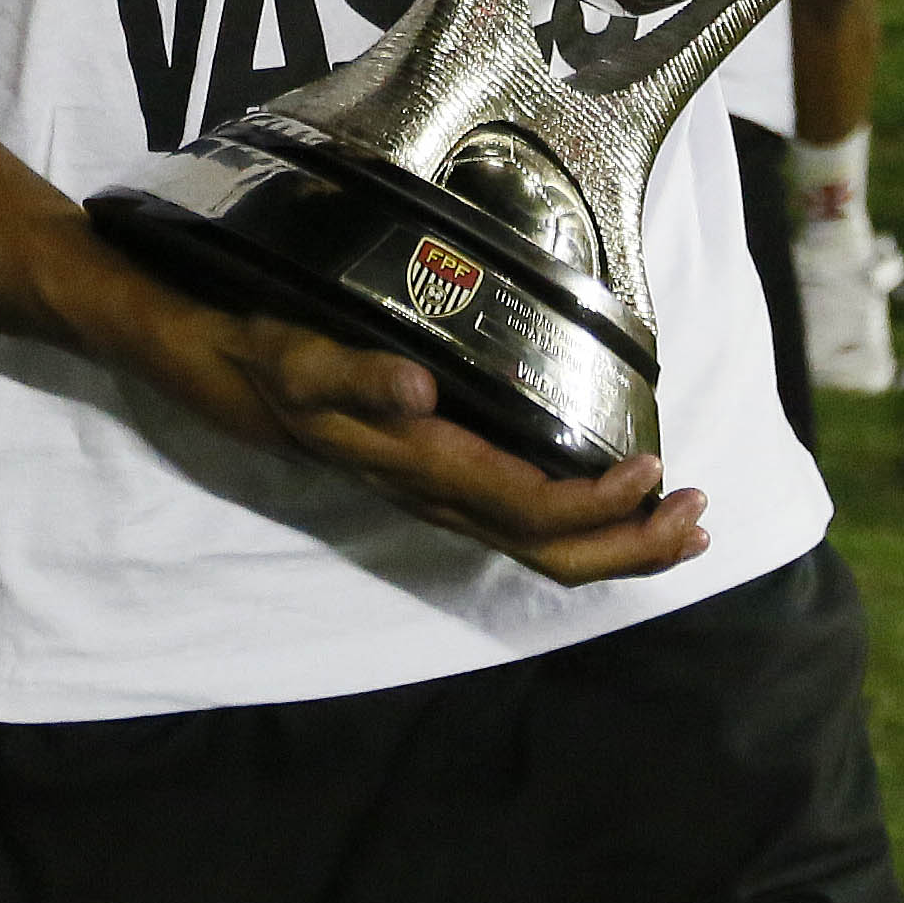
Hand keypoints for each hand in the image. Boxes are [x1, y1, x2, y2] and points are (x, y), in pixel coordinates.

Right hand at [112, 269, 706, 585]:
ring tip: (679, 519)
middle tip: (701, 516)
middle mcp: (428, 490)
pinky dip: (575, 518)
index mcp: (414, 464)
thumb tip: (421, 393)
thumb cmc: (258, 353)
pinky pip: (512, 517)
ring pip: (533, 544)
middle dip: (630, 546)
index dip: (597, 508)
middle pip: (545, 550)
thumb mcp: (298, 355)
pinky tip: (607, 498)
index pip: (526, 508)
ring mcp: (428, 491)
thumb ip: (357, 376)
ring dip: (614, 541)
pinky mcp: (426, 476)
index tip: (656, 471)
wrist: (203, 364)